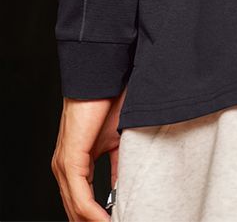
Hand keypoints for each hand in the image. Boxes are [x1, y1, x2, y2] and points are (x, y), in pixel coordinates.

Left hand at [52, 91, 125, 221]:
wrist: (102, 80)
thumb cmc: (108, 104)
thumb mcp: (115, 142)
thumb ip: (117, 165)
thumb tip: (122, 187)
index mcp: (73, 164)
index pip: (79, 201)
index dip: (95, 216)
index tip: (114, 221)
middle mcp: (63, 168)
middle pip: (75, 210)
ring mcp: (64, 165)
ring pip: (76, 207)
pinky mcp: (70, 161)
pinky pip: (80, 196)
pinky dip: (93, 212)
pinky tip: (106, 220)